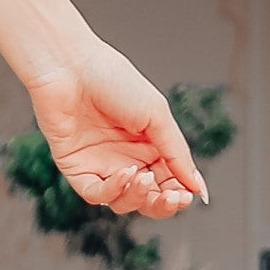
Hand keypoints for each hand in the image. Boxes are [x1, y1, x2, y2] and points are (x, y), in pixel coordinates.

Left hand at [31, 43, 206, 220]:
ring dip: (139, 197)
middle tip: (172, 197)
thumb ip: (178, 155)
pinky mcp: (76, 168)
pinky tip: (125, 173)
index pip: (169, 182)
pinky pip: (96, 194)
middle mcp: (126, 158)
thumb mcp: (157, 116)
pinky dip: (113, 191)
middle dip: (162, 204)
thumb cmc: (114, 80)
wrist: (70, 65)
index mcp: (149, 145)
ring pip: (124, 201)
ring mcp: (100, 165)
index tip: (188, 196)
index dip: (179, 194)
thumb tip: (199, 188)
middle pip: (148, 199)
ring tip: (145, 177)